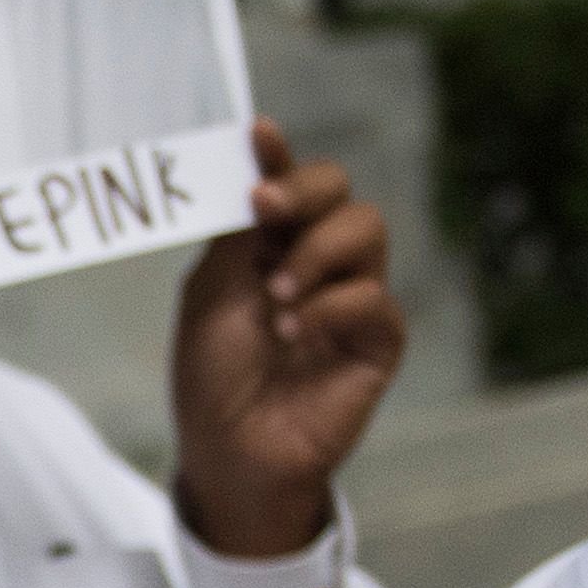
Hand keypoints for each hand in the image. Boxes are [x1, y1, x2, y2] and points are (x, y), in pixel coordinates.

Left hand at [170, 124, 405, 559]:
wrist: (230, 453)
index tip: (258, 134)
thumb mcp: (210, 294)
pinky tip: (295, 335)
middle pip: (339, 192)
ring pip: (367, 230)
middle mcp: (316, 263)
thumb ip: (236, 234)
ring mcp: (350, 300)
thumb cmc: (213, 379)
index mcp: (270, 246)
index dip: (278, 156)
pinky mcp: (377, 342)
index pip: (287, 185)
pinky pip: (374, 298)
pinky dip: (331, 307)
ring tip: (277, 295)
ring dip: (316, 251)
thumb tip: (252, 167)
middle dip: (306, 189)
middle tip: (267, 207)